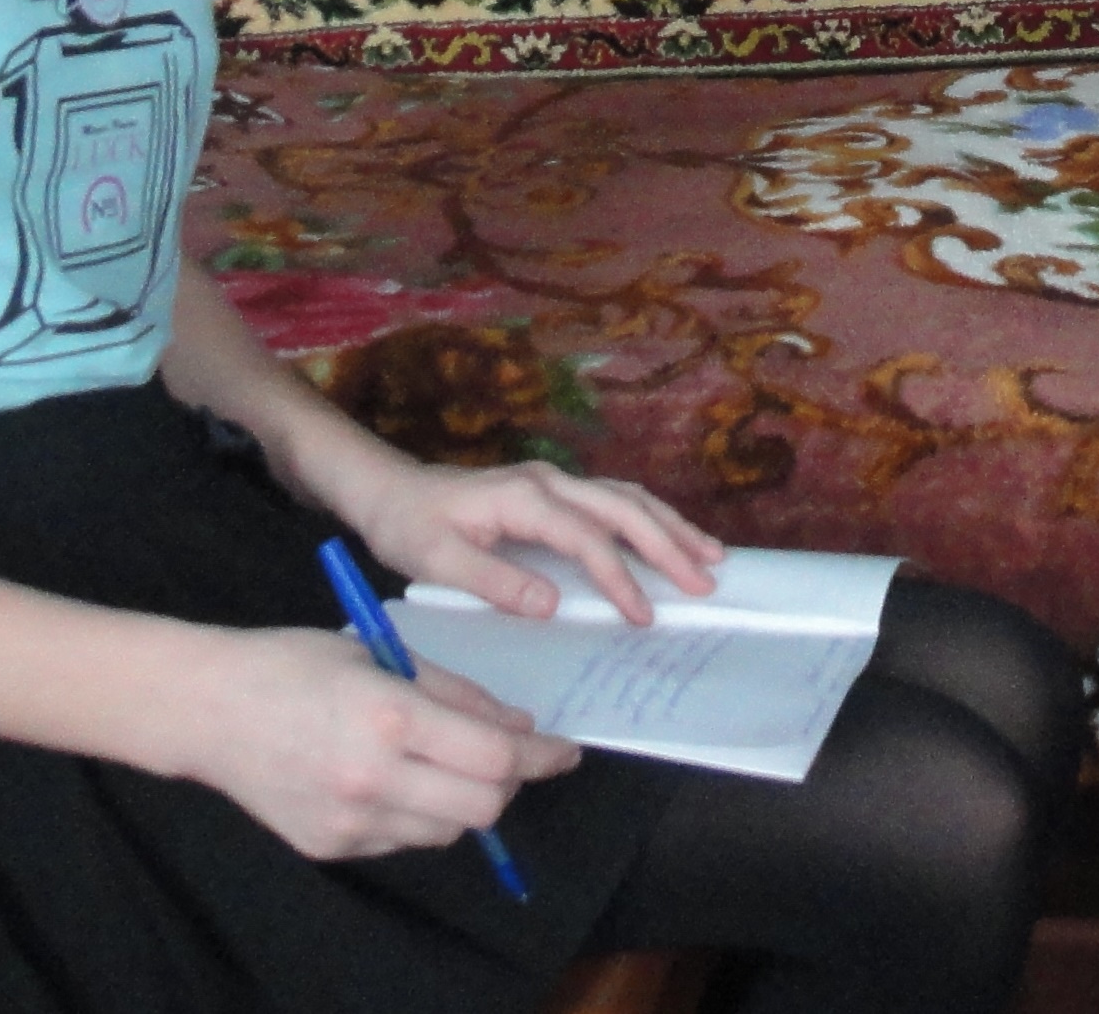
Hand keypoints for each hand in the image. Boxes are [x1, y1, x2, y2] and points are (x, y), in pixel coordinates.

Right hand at [176, 626, 579, 858]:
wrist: (206, 708)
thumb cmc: (293, 663)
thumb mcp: (383, 655)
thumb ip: (455, 695)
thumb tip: (518, 728)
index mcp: (390, 718)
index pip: (494, 758)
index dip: (541, 756)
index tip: (564, 750)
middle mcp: (372, 777)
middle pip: (482, 807)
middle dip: (508, 783)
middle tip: (509, 756)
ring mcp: (348, 820)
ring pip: (446, 831)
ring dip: (463, 801)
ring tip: (442, 761)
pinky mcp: (329, 846)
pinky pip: (402, 840)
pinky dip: (418, 814)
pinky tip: (396, 778)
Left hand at [346, 460, 726, 626]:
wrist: (388, 489)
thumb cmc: (408, 526)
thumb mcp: (437, 561)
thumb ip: (495, 582)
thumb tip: (553, 604)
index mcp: (524, 498)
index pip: (587, 538)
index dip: (619, 577)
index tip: (643, 616)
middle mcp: (549, 482)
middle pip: (624, 507)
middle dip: (669, 544)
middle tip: (705, 583)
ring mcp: (554, 482)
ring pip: (627, 497)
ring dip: (670, 525)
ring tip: (710, 556)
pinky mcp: (553, 491)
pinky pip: (614, 501)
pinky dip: (649, 519)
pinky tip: (668, 538)